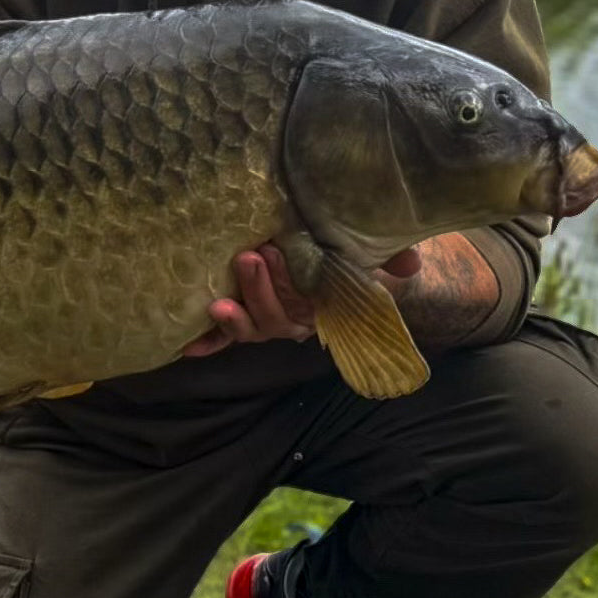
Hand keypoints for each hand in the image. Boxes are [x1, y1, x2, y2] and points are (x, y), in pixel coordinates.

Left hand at [181, 244, 422, 357]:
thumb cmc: (345, 253)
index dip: (289, 288)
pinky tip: (188, 346)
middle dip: (261, 290)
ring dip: (234, 318)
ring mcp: (263, 317)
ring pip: (250, 327)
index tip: (275, 252)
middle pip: (274, 317)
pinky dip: (207, 342)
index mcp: (321, 304)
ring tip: (218, 302)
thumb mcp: (368, 251)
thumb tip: (409, 264)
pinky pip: (223, 336)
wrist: (326, 254)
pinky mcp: (240, 313)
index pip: (307, 306)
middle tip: (251, 256)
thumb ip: (393, 257)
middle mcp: (291, 316)